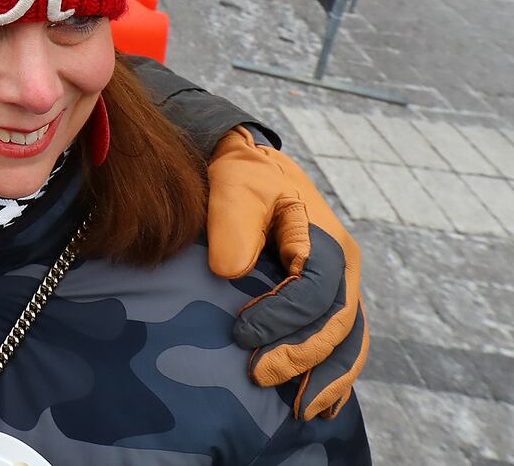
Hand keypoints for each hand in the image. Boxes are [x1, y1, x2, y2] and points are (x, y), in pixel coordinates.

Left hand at [206, 128, 367, 418]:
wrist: (254, 169)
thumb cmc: (242, 178)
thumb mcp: (234, 186)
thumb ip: (232, 224)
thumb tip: (229, 271)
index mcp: (326, 241)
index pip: (315, 292)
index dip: (282, 318)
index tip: (241, 333)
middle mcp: (344, 267)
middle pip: (337, 323)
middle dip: (302, 356)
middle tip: (259, 376)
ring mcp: (342, 286)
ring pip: (349, 341)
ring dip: (327, 378)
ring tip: (300, 410)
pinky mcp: (329, 300)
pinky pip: (343, 343)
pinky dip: (336, 375)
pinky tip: (319, 405)